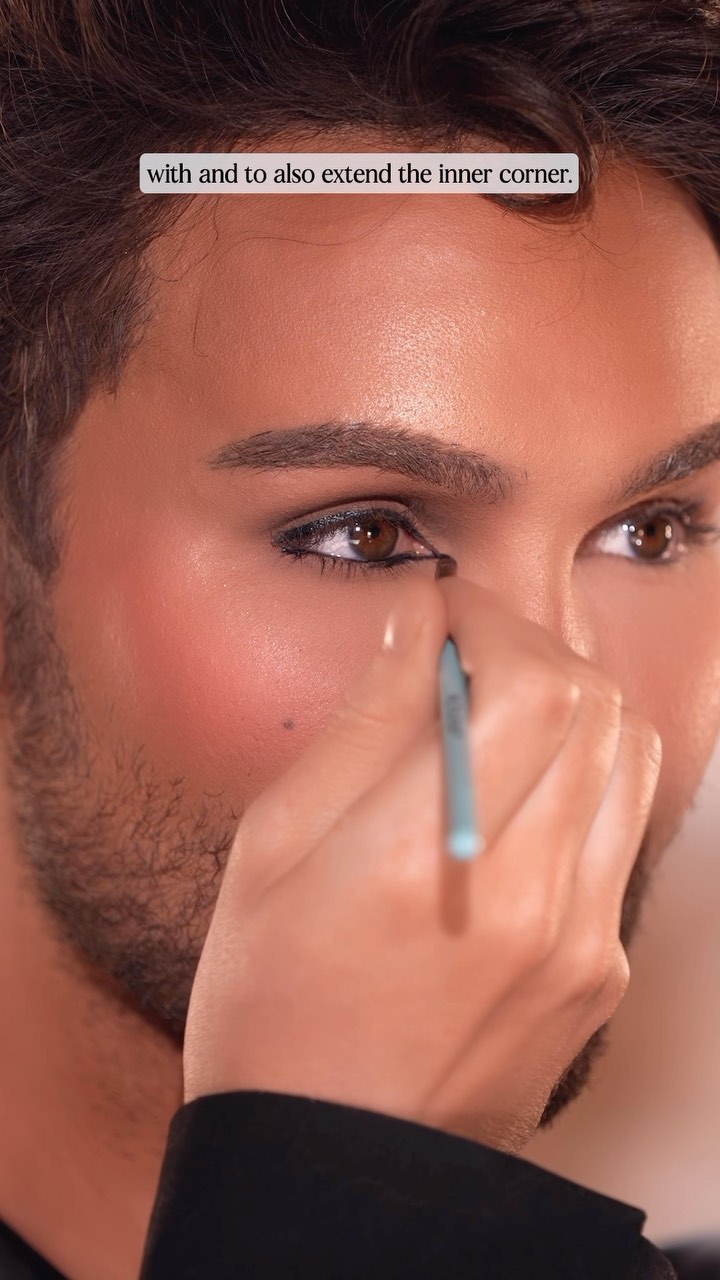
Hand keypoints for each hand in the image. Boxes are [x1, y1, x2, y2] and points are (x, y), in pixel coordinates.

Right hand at [183, 574, 661, 1153]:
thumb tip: (419, 624)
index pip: (525, 681)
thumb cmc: (272, 1008)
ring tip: (498, 713)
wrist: (331, 1163)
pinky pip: (619, 831)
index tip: (445, 610)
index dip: (491, 618)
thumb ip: (362, 726)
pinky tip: (515, 796)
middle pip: (594, 705)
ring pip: (629, 757)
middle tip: (467, 652)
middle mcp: (524, 896)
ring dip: (570, 704)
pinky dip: (581, 778)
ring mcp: (578, 942)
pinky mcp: (598, 972)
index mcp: (419, 857)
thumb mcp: (272, 852)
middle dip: (533, 647)